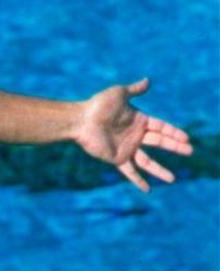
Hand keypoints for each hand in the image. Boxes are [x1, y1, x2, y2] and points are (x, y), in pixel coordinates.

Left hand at [75, 78, 193, 191]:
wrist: (81, 120)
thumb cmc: (98, 105)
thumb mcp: (119, 93)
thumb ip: (135, 90)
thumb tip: (148, 81)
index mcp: (138, 120)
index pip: (161, 127)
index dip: (174, 132)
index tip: (186, 138)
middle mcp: (134, 135)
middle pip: (159, 142)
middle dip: (175, 147)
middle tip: (189, 151)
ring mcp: (126, 148)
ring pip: (148, 162)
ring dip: (160, 170)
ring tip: (172, 179)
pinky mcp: (117, 158)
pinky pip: (129, 172)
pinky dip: (138, 180)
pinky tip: (147, 189)